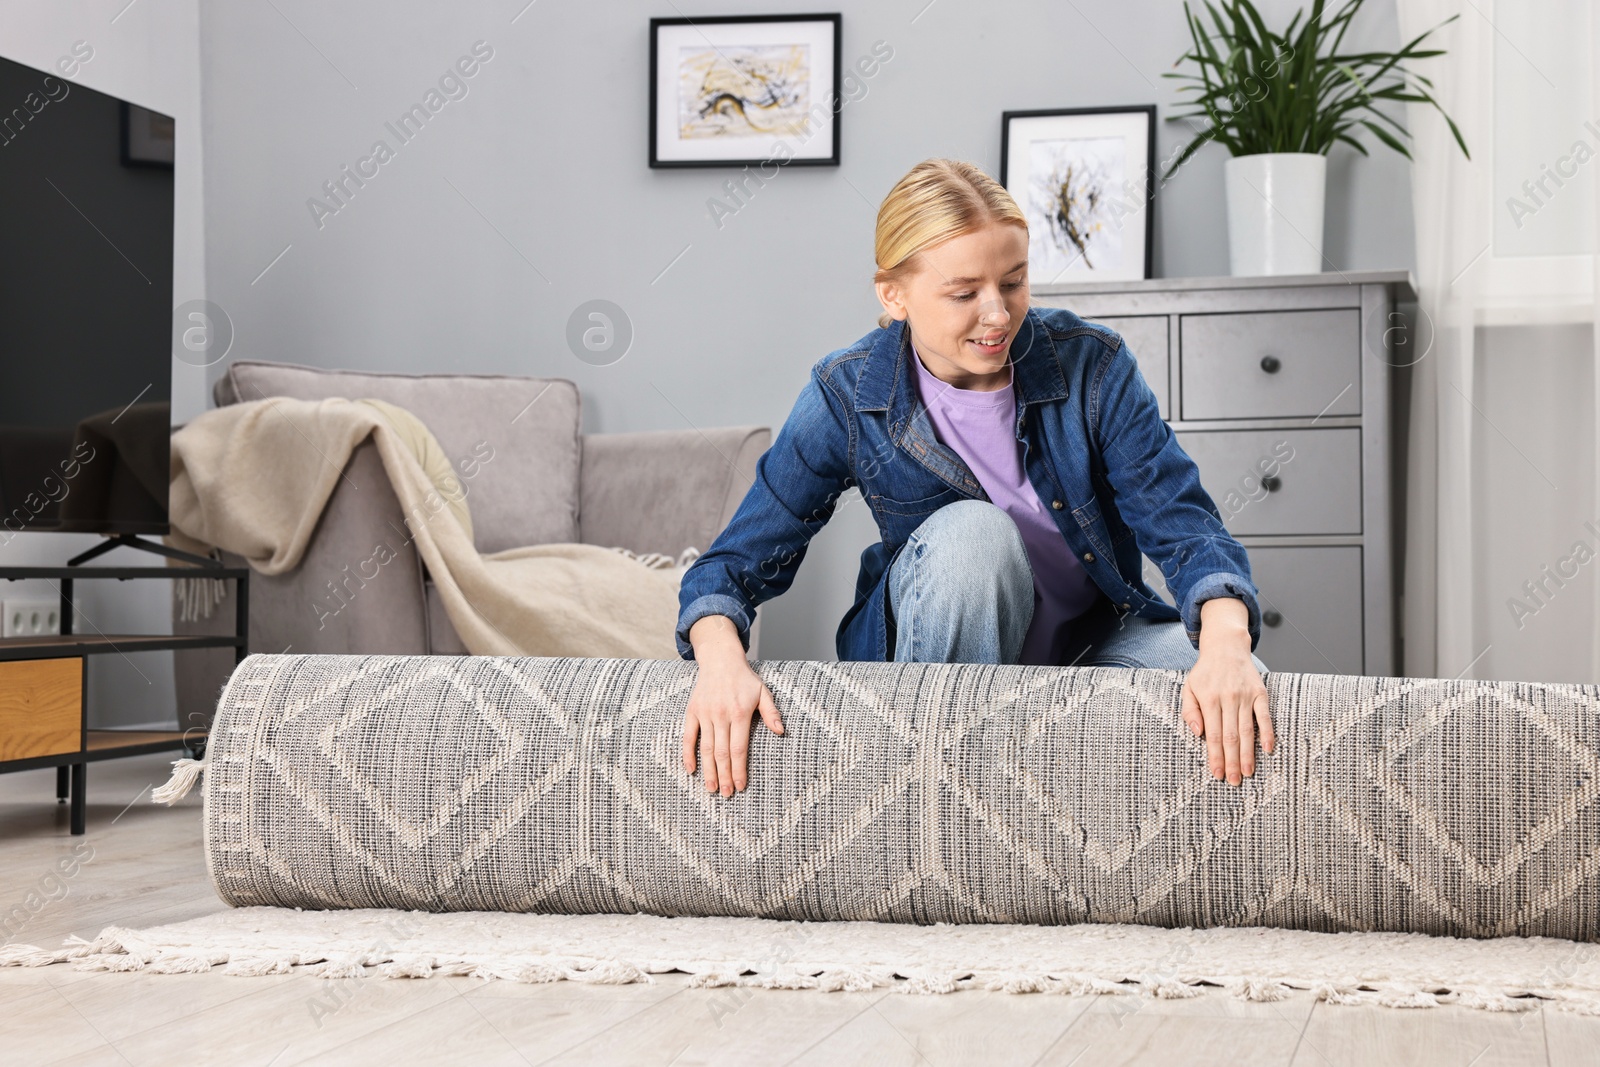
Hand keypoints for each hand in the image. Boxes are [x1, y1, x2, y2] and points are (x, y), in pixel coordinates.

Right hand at [682, 615, 783, 796]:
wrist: (720, 659)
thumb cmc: (744, 679)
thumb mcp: (763, 692)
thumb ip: (772, 713)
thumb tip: (781, 732)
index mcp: (740, 713)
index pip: (739, 748)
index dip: (739, 769)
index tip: (740, 786)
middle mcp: (721, 715)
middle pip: (721, 753)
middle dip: (725, 776)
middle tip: (727, 794)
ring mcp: (705, 714)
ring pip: (705, 748)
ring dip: (708, 771)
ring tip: (712, 789)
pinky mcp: (692, 712)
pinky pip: (688, 736)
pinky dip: (688, 754)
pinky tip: (691, 770)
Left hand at [1181, 597, 1273, 785]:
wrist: (1226, 647)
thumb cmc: (1205, 673)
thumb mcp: (1188, 688)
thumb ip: (1189, 710)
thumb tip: (1197, 732)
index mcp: (1208, 699)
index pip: (1212, 734)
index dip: (1215, 756)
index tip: (1218, 773)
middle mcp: (1227, 698)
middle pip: (1230, 736)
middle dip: (1232, 761)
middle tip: (1234, 781)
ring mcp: (1245, 696)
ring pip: (1247, 730)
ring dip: (1248, 753)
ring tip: (1248, 772)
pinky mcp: (1260, 693)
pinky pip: (1265, 716)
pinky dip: (1268, 733)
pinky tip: (1268, 749)